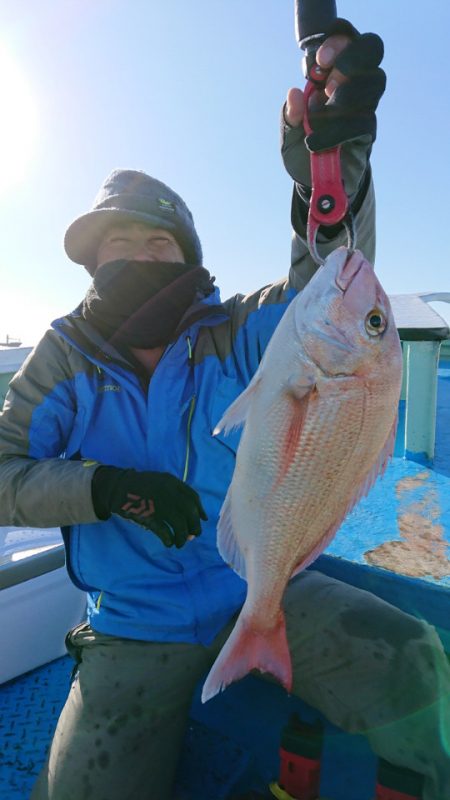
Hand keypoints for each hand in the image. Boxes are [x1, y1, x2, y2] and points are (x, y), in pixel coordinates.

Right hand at [92, 466, 206, 547]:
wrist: (116, 487)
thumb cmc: (140, 487)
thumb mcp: (160, 482)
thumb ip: (175, 493)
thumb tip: (191, 513)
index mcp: (171, 482)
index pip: (193, 497)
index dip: (200, 510)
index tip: (202, 520)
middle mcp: (168, 492)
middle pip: (190, 512)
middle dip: (194, 526)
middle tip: (192, 536)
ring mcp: (158, 504)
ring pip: (179, 524)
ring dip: (182, 537)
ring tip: (180, 543)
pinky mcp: (148, 516)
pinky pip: (164, 531)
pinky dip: (169, 539)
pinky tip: (169, 542)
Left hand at [283, 19, 385, 150]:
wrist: (313, 185)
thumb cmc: (301, 152)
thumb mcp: (288, 135)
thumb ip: (289, 116)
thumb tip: (294, 93)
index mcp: (329, 74)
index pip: (345, 38)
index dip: (337, 42)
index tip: (319, 64)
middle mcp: (352, 83)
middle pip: (371, 48)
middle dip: (351, 58)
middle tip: (329, 83)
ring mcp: (364, 105)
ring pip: (373, 82)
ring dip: (345, 96)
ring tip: (318, 118)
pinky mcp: (369, 130)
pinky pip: (364, 120)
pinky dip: (339, 129)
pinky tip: (318, 142)